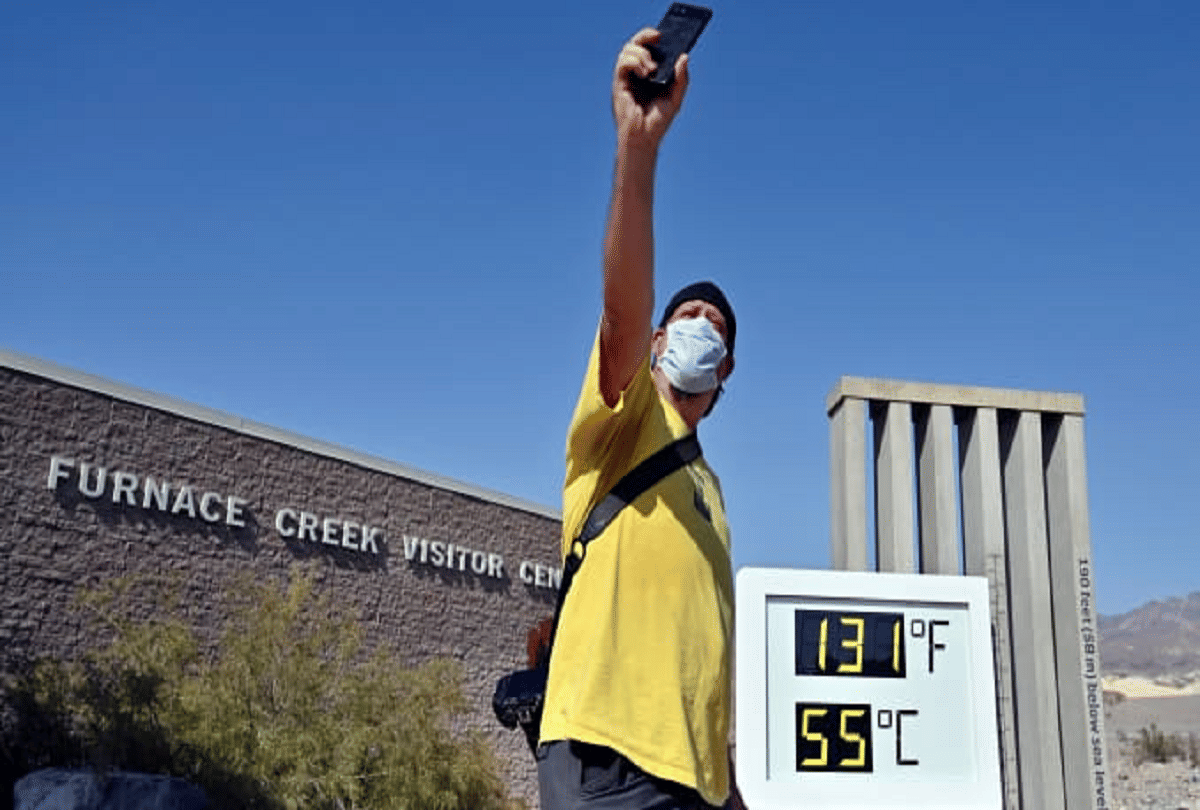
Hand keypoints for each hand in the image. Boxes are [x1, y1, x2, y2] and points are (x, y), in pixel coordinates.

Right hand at [612, 28, 689, 147]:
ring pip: (627, 50)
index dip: (653, 37)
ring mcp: (627, 78)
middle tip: (657, 37)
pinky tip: (644, 73)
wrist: (644, 139)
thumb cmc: (658, 122)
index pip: (648, 48)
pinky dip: (634, 62)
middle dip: (645, 36)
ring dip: (641, 53)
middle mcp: (636, 73)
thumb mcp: (675, 98)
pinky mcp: (619, 84)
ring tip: (652, 69)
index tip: (663, 34)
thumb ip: (681, 78)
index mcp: (650, 74)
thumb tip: (684, 56)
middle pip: (635, 44)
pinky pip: (622, 63)